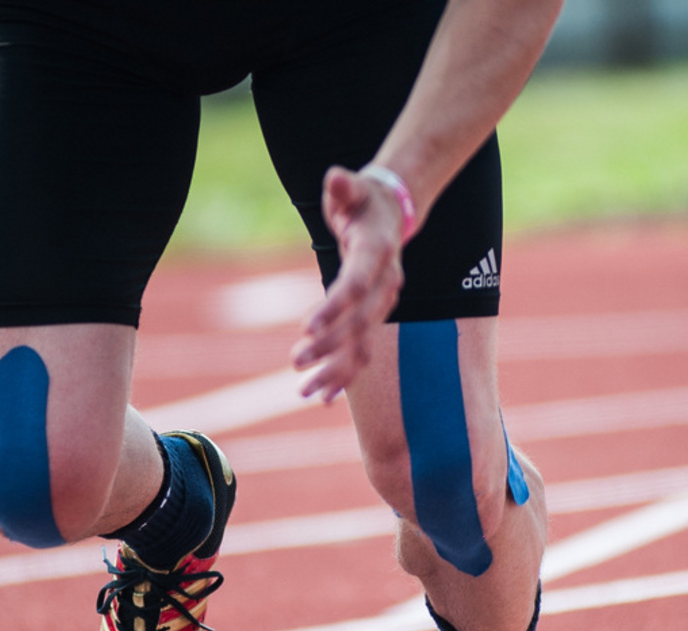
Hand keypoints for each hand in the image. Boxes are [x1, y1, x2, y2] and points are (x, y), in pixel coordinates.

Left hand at [290, 166, 406, 402]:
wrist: (392, 214)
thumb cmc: (363, 200)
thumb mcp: (353, 188)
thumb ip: (345, 187)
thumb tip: (336, 177)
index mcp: (377, 253)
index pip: (356, 285)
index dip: (334, 308)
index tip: (307, 329)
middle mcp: (386, 284)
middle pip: (359, 323)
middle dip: (328, 346)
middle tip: (295, 361)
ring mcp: (384, 305)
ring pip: (363, 345)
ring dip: (335, 371)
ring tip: (304, 391)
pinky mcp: (375, 317)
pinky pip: (363, 352)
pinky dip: (344, 375)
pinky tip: (322, 396)